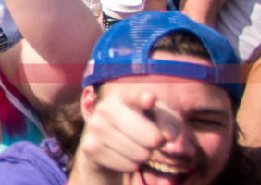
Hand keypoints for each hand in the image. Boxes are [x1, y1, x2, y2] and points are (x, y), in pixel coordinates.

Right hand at [70, 87, 187, 184]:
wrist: (102, 142)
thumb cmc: (136, 125)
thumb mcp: (154, 117)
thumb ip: (167, 121)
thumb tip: (169, 137)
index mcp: (123, 94)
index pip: (135, 95)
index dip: (143, 98)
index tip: (150, 98)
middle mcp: (105, 108)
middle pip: (151, 138)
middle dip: (155, 144)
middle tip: (149, 139)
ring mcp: (95, 127)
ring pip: (140, 154)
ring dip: (143, 155)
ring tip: (133, 146)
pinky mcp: (91, 148)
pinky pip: (128, 166)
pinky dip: (131, 165)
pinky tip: (121, 154)